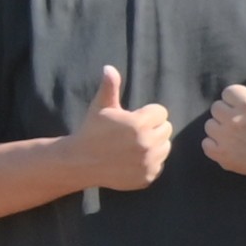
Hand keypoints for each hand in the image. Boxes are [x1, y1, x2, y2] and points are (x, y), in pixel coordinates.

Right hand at [65, 66, 173, 193]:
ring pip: (165, 147)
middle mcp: (147, 144)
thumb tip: (109, 68)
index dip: (146, 114)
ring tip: (132, 146)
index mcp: (139, 124)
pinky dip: (150, 163)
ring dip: (154, 145)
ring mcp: (148, 162)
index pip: (161, 113)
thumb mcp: (100, 107)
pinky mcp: (147, 177)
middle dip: (152, 128)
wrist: (78, 162)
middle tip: (132, 133)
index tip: (131, 119)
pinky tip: (131, 160)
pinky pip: (159, 165)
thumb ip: (110, 87)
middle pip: (166, 129)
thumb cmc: (91, 131)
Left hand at [202, 56, 245, 189]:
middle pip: (216, 108)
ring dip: (221, 129)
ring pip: (210, 126)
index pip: (227, 93)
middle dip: (228, 113)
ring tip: (238, 134)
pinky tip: (232, 145)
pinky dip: (215, 145)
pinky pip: (206, 144)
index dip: (238, 100)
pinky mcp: (222, 155)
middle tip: (244, 122)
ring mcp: (227, 138)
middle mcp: (235, 120)